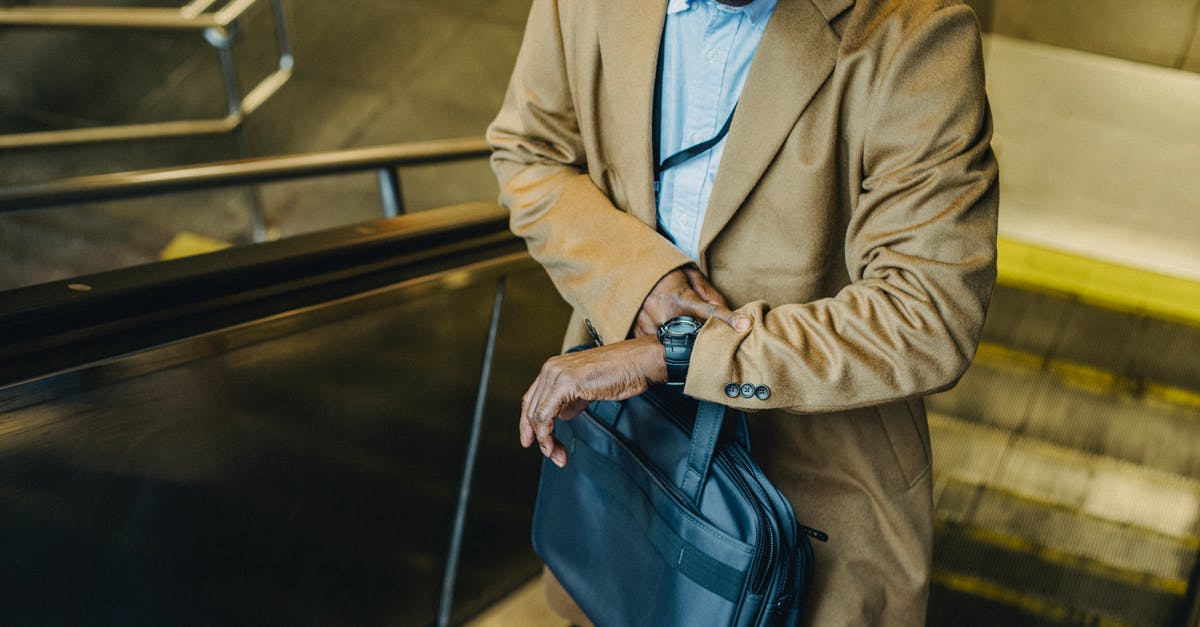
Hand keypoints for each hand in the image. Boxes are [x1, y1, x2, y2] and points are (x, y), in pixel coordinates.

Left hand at [521, 336, 665, 466]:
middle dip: (539, 438)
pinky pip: (545, 415)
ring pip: (536, 415)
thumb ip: (572, 401)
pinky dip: (547, 435)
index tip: (531, 442)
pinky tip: (555, 446)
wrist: (639, 363)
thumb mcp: (589, 388)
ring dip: (545, 441)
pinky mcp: (566, 384)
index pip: (531, 399)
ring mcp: (557, 374)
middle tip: (553, 455)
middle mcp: (551, 368)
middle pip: (531, 409)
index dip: (527, 423)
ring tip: (557, 455)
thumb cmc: (622, 373)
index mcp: (554, 367)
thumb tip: (562, 414)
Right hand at [634, 267, 749, 337]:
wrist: (627, 272)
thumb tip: (727, 310)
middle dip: (704, 335)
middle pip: (695, 335)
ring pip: (676, 344)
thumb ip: (710, 294)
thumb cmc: (663, 274)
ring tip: (680, 329)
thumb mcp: (689, 275)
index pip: (710, 313)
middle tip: (706, 332)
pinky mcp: (639, 335)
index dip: (728, 319)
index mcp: (680, 299)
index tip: (744, 326)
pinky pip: (658, 345)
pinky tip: (665, 333)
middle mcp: (664, 316)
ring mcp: (650, 328)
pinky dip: (665, 342)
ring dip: (683, 340)